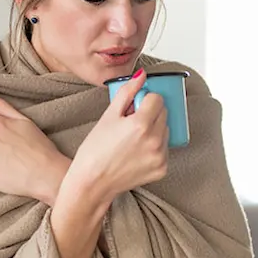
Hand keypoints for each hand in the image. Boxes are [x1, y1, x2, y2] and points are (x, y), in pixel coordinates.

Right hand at [67, 68, 168, 202]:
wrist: (92, 183)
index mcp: (141, 124)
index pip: (157, 98)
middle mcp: (155, 141)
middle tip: (130, 122)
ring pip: (165, 130)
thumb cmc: (95, 150)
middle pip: (163, 113)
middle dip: (150, 113)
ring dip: (153, 129)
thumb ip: (127, 92)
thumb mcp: (108, 116)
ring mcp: (160, 157)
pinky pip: (164, 149)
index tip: (133, 107)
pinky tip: (136, 152)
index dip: (144, 99)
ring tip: (132, 139)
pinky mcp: (162, 169)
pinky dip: (154, 147)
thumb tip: (141, 75)